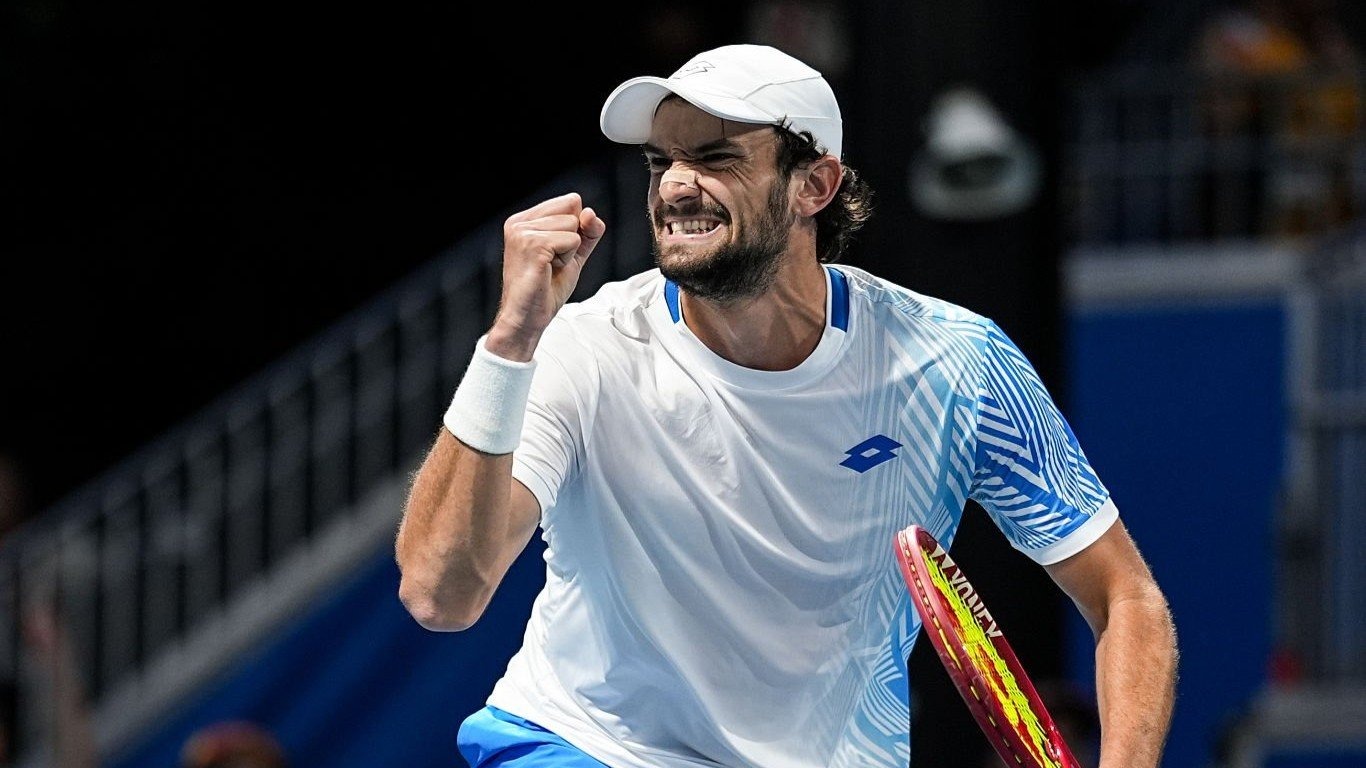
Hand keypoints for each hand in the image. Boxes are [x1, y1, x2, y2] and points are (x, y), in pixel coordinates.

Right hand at [487, 192, 605, 360]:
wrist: (527, 318)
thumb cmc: (545, 289)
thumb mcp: (573, 254)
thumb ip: (587, 232)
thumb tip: (591, 213)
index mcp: (524, 220)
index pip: (571, 201)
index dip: (576, 228)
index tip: (556, 253)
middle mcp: (519, 222)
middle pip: (574, 208)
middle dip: (572, 239)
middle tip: (552, 263)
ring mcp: (523, 232)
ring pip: (573, 225)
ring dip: (569, 251)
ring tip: (548, 267)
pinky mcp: (532, 245)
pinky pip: (572, 240)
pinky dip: (568, 259)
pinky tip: (549, 270)